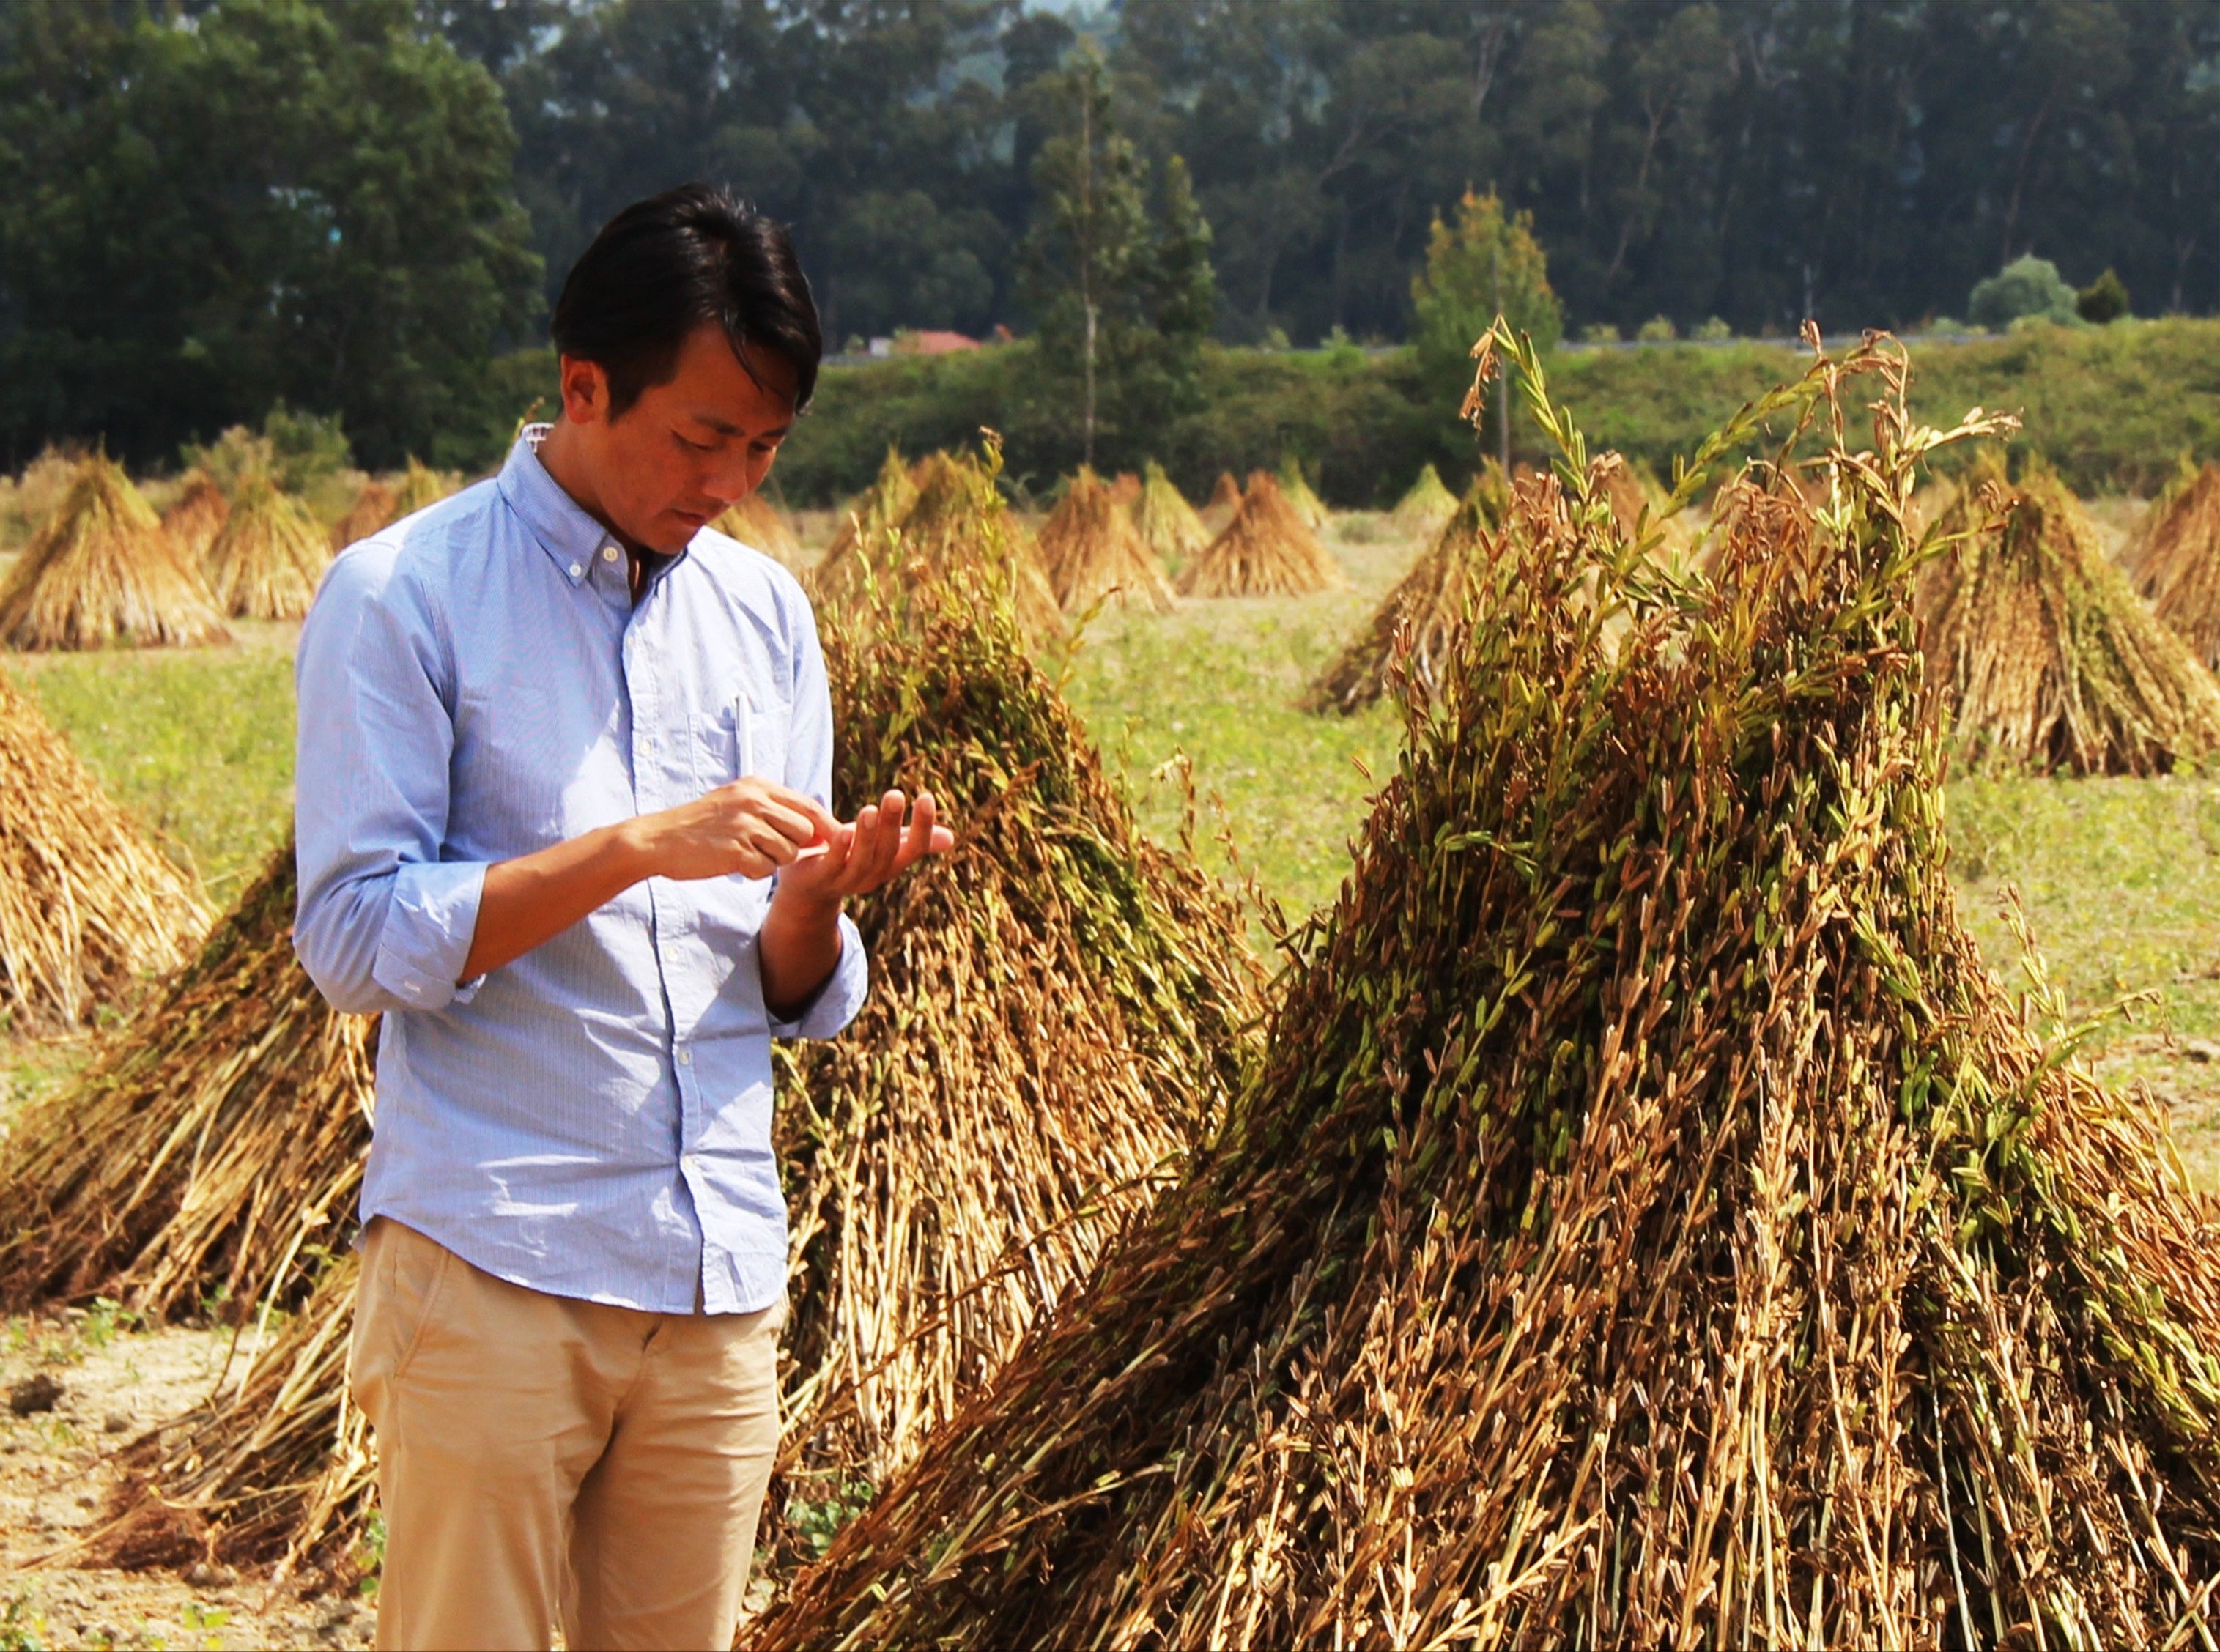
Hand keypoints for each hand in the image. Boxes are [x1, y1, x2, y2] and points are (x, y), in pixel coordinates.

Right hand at [636, 778, 837, 880]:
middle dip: (793, 846)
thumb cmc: (703, 824)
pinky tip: (733, 863)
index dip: (824, 827)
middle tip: (767, 849)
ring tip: (745, 853)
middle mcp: (754, 801)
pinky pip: (765, 869)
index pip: (809, 806)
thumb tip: (819, 831)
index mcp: (758, 786)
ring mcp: (744, 825)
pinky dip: (753, 872)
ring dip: (771, 861)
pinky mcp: (735, 850)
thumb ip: (776, 811)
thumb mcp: (738, 802)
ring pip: (788, 853)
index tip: (830, 842)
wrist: (659, 839)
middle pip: (804, 831)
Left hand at [774, 789, 953, 907]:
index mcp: (890, 865)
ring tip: (870, 809)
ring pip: (861, 861)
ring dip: (866, 836)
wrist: (809, 888)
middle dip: (892, 824)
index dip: (922, 826)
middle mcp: (873, 876)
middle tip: (895, 795)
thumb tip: (951, 838)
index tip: (926, 797)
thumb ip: (910, 841)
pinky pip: (832, 866)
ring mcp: (846, 881)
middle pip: (887, 852)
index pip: (914, 848)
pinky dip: (839, 849)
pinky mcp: (820, 879)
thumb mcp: (881, 847)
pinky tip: (842, 830)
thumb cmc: (849, 858)